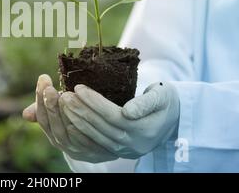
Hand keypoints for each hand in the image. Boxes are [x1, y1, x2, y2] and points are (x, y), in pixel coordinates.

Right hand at [23, 75, 118, 162]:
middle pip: (56, 128)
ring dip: (68, 110)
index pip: (44, 121)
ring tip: (65, 93)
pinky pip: (97, 130)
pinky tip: (84, 95)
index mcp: (58, 140)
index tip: (42, 80)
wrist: (124, 142)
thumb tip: (25, 114)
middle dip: (51, 106)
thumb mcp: (66, 117)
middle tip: (50, 87)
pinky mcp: (109, 147)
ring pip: (74, 129)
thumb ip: (50, 112)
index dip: (40, 102)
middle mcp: (71, 149)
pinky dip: (90, 110)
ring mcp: (89, 151)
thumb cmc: (88, 123)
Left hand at [60, 82, 179, 158]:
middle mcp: (135, 143)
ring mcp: (126, 149)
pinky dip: (82, 133)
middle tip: (64, 96)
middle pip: (101, 127)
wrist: (175, 119)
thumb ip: (147, 102)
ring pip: (96, 136)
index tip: (78, 87)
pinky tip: (69, 123)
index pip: (113, 115)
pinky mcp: (120, 151)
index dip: (94, 102)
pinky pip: (97, 143)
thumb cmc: (166, 100)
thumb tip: (128, 112)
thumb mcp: (162, 95)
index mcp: (145, 128)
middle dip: (80, 110)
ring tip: (63, 105)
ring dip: (77, 121)